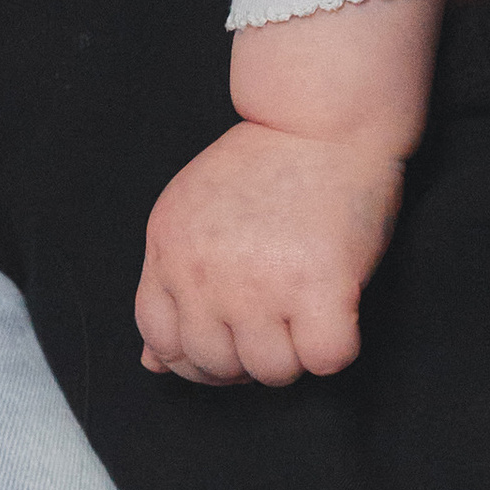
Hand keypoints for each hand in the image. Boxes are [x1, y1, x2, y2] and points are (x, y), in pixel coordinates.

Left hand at [135, 116, 404, 383]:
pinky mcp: (318, 286)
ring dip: (295, 355)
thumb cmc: (264, 164)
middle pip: (215, 366)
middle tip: (275, 325)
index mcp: (169, 252)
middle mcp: (204, 274)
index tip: (228, 342)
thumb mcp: (191, 215)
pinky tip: (336, 312)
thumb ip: (168, 284)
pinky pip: (326, 359)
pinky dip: (336, 348)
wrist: (320, 116)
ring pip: (272, 372)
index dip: (195, 357)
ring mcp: (260, 283)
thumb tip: (153, 362)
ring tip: (306, 313)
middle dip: (246, 361)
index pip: (162, 343)